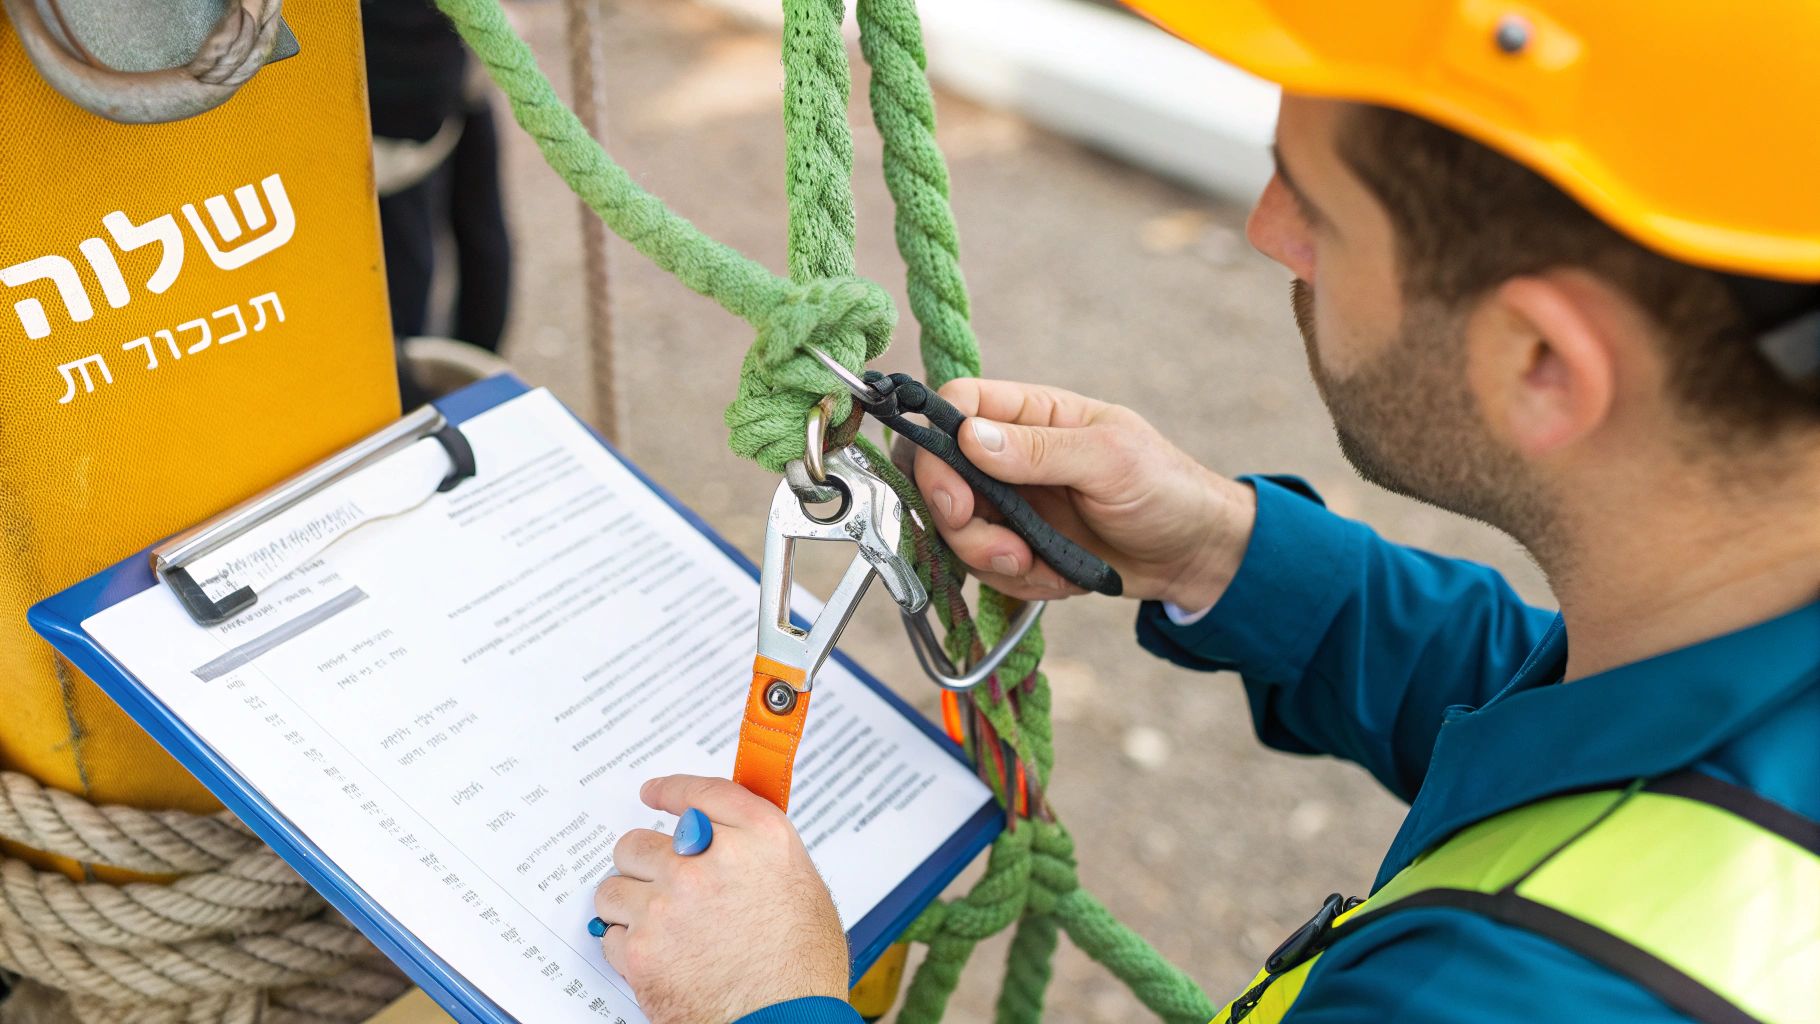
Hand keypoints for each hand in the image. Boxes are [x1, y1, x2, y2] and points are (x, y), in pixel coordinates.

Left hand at [594, 776, 847, 1023]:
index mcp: (759, 837)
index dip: (670, 791)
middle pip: (642, 839)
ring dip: (629, 903)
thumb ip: (758, 851)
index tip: (653, 793)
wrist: (788, 1020)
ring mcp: (670, 902)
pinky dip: (626, 945)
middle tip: (658, 885)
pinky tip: (655, 955)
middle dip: (645, 862)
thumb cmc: (803, 965)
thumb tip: (724, 839)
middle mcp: (709, 859)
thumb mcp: (801, 884)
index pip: (701, 793)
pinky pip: (610, 933)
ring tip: (656, 926)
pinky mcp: (643, 949)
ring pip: (615, 886)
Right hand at [913, 379, 1256, 606]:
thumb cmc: (1165, 488)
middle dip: (957, 517)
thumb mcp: (1110, 460)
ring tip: (1035, 563)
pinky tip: (1058, 575)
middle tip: (999, 544)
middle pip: (939, 474)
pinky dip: (1017, 581)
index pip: (955, 406)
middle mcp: (1009, 456)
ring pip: (956, 528)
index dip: (936, 444)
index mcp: (1032, 414)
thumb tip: (970, 436)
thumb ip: (1040, 449)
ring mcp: (1010, 503)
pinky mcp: (1017, 546)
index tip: (955, 492)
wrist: (1193, 556)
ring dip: (989, 557)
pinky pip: (986, 568)